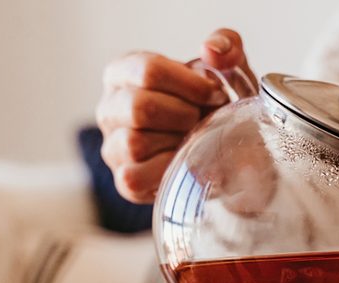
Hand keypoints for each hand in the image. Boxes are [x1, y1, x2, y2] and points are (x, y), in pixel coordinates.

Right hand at [96, 29, 255, 202]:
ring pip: (135, 143)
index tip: (216, 94)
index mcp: (123, 73)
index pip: (147, 70)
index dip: (190, 85)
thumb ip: (226, 45)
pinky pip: (136, 176)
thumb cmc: (217, 106)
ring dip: (178, 143)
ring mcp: (113, 147)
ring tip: (195, 139)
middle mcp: (110, 108)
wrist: (229, 152)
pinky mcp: (126, 181)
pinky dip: (168, 169)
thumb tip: (213, 51)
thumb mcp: (227, 68)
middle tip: (205, 120)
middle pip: (140, 107)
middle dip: (185, 115)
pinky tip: (186, 160)